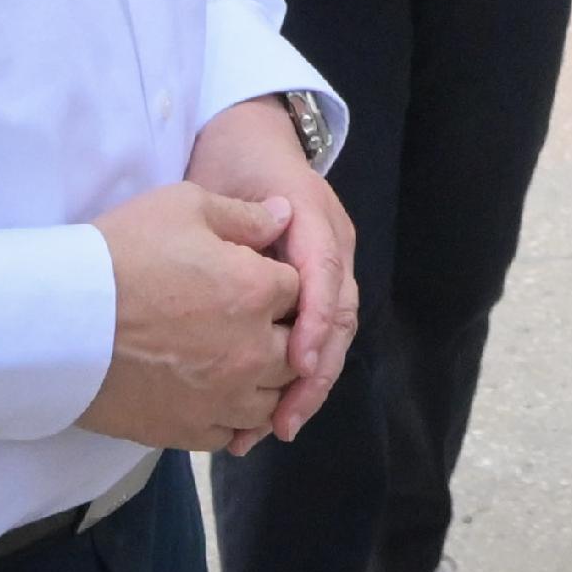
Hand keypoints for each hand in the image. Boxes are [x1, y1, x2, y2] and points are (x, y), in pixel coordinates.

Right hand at [77, 183, 302, 450]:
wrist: (57, 323)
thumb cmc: (119, 255)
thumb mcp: (183, 206)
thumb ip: (244, 214)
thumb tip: (284, 215)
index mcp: (257, 292)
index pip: (298, 290)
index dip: (279, 281)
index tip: (255, 278)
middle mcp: (252, 351)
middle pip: (295, 350)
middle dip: (282, 334)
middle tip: (248, 322)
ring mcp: (223, 398)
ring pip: (272, 400)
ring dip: (265, 381)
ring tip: (238, 363)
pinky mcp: (189, 430)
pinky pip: (232, 432)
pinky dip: (232, 418)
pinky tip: (215, 397)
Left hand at [184, 97, 358, 442]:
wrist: (246, 143)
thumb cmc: (234, 162)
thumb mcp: (233, 180)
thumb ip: (247, 211)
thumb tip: (273, 228)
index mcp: (316, 219)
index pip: (324, 275)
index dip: (313, 321)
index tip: (295, 362)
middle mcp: (332, 250)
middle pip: (338, 318)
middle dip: (315, 373)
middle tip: (284, 420)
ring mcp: (327, 272)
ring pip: (332, 338)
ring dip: (308, 386)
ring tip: (278, 428)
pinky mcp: (312, 293)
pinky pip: (315, 340)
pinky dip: (297, 378)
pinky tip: (269, 415)